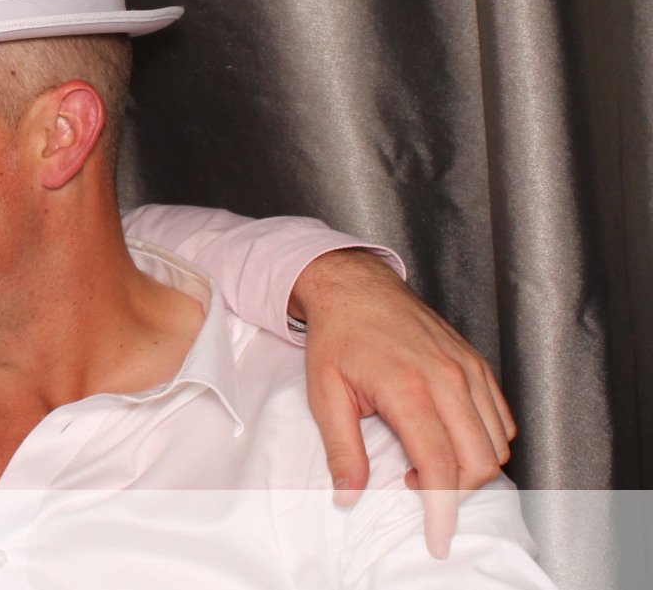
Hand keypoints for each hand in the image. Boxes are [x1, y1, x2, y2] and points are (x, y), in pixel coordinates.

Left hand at [289, 249, 515, 558]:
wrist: (354, 287)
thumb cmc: (337, 337)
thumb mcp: (325, 395)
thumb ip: (341, 450)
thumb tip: (348, 496)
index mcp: (409, 390)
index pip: (440, 468)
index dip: (442, 511)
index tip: (437, 538)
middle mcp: (448, 379)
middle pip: (479, 462)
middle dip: (457, 493)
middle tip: (418, 489)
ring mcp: (468, 369)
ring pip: (498, 443)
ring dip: (472, 468)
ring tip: (427, 462)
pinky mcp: (477, 364)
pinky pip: (501, 419)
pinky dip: (486, 441)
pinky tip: (450, 440)